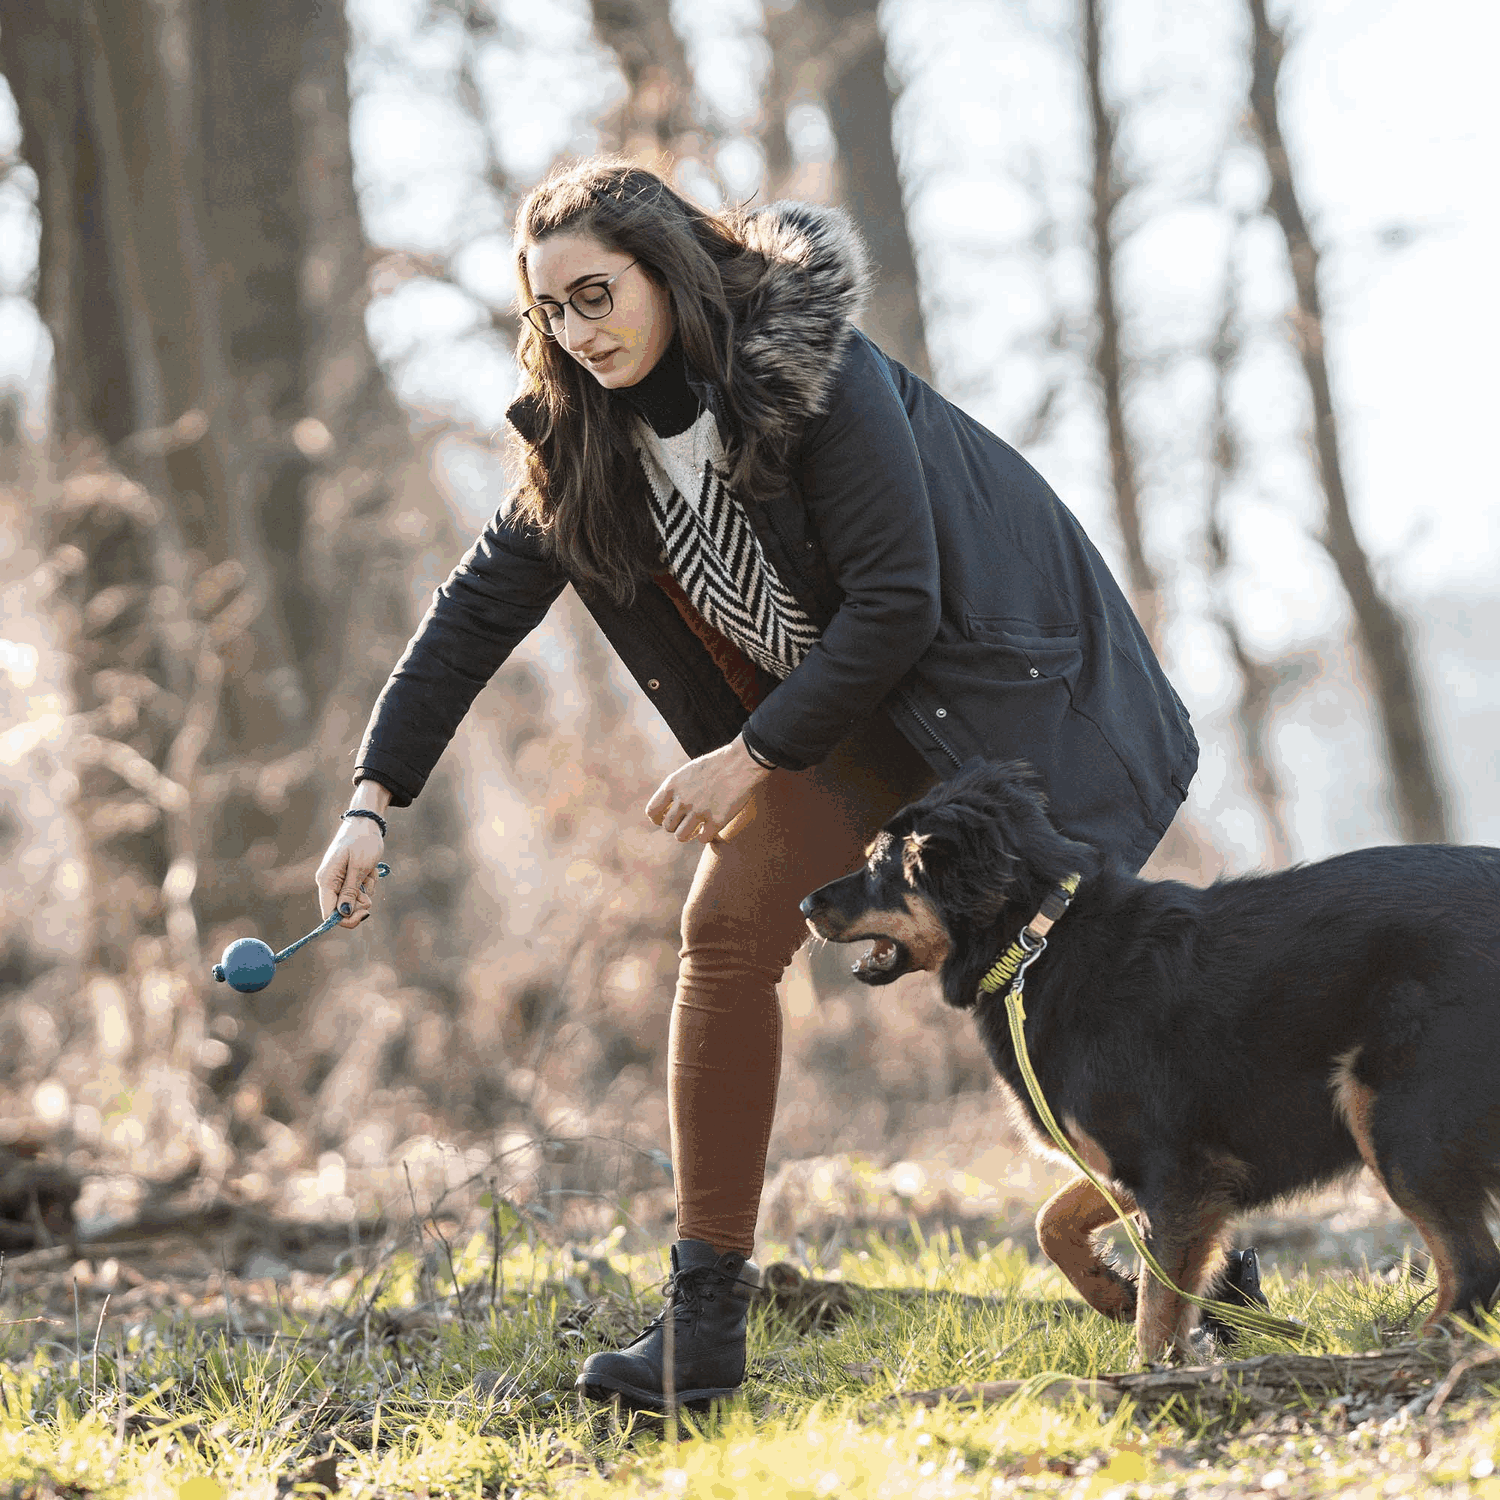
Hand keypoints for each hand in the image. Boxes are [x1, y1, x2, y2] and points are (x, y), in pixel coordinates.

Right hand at [316, 788, 390, 927]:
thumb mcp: (360, 867)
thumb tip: (343, 914)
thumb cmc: (363, 841)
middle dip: (360, 902)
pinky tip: (370, 867)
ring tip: (369, 869)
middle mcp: (329, 883)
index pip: (329, 913)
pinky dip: (369, 881)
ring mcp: (338, 880)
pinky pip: (361, 890)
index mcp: (326, 880)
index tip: (365, 913)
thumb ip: (350, 891)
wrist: (367, 822)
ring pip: (355, 900)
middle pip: (343, 910)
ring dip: (367, 888)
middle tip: (369, 886)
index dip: (346, 919)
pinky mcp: (348, 878)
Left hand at [646, 736, 772, 843]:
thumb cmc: (717, 764)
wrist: (741, 762)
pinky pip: (703, 838)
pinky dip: (707, 835)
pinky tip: (712, 827)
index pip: (652, 811)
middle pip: (668, 826)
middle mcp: (683, 799)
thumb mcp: (689, 771)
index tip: (664, 819)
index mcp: (672, 785)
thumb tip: (670, 807)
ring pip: (681, 836)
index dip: (657, 819)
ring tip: (697, 828)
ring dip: (688, 834)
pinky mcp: (717, 820)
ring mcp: (699, 811)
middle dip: (676, 826)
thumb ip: (677, 788)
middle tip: (688, 821)